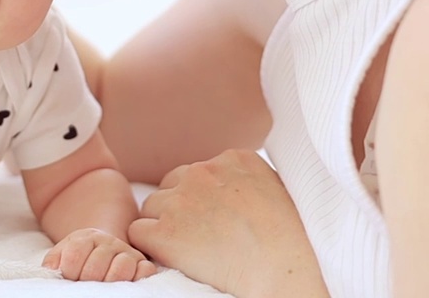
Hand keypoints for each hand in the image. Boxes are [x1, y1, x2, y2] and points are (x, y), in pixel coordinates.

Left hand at [43, 227, 157, 281]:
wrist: (105, 248)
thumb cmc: (81, 257)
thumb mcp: (63, 253)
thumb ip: (53, 260)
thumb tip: (51, 270)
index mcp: (87, 237)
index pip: (74, 256)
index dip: (68, 271)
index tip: (68, 276)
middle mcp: (110, 242)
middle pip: (95, 267)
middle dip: (86, 280)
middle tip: (84, 283)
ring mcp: (128, 253)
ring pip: (121, 269)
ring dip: (108, 283)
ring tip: (101, 286)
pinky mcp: (144, 264)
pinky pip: (146, 272)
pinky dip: (136, 280)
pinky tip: (123, 285)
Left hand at [129, 150, 327, 297]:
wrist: (281, 270)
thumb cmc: (289, 241)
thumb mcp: (277, 190)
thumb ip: (248, 179)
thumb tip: (236, 184)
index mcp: (233, 159)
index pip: (198, 172)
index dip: (201, 197)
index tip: (215, 219)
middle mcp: (203, 171)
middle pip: (172, 184)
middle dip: (178, 208)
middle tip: (197, 236)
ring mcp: (181, 200)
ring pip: (152, 207)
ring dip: (163, 225)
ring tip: (187, 249)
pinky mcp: (164, 231)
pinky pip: (138, 232)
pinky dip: (149, 245)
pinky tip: (170, 256)